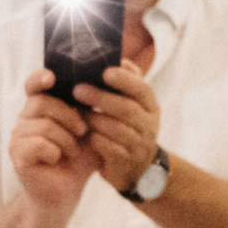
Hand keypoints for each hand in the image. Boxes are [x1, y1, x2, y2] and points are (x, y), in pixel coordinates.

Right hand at [7, 69, 99, 208]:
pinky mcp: (18, 154)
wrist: (67, 192)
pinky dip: (55, 152)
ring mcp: (18, 136)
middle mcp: (25, 118)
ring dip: (66, 139)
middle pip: (42, 102)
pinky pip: (39, 144)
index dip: (40, 78)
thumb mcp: (92, 130)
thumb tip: (112, 80)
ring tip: (71, 151)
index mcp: (41, 107)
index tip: (52, 77)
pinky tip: (57, 159)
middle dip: (69, 117)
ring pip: (44, 125)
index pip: (34, 84)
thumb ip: (95, 107)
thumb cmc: (79, 159)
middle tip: (82, 132)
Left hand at [74, 63, 161, 193]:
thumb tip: (118, 58)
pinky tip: (84, 134)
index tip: (105, 71)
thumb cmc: (127, 129)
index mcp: (150, 107)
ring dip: (94, 118)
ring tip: (77, 112)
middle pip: (126, 108)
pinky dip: (95, 139)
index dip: (124, 80)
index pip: (142, 89)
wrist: (136, 170)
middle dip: (100, 97)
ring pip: (116, 128)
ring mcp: (139, 145)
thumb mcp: (132, 107)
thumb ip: (126, 84)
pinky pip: (108, 147)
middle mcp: (149, 125)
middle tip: (77, 90)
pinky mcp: (126, 162)